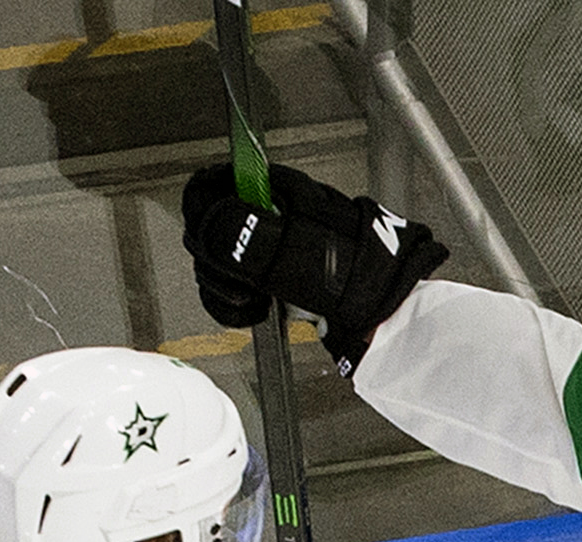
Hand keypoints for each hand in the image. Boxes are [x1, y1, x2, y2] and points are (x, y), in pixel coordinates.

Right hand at [178, 161, 447, 369]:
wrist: (379, 315)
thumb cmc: (349, 276)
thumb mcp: (285, 249)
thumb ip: (234, 233)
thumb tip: (203, 228)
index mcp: (271, 191)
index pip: (212, 184)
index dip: (202, 213)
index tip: (208, 243)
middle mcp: (265, 215)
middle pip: (208, 229)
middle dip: (215, 262)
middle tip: (240, 281)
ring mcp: (267, 249)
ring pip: (217, 264)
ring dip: (226, 290)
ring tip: (256, 301)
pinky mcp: (270, 281)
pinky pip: (233, 290)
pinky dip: (236, 307)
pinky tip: (257, 313)